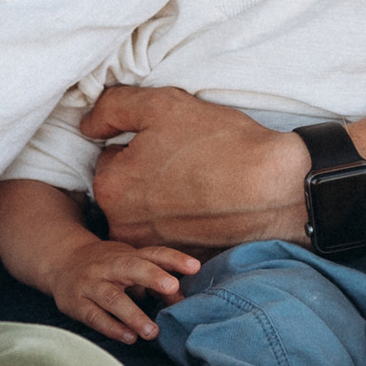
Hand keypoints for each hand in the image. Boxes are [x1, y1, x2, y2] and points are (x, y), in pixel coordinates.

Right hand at [47, 232, 198, 346]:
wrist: (60, 261)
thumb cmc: (106, 266)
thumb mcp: (130, 266)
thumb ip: (156, 282)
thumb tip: (182, 300)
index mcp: (126, 255)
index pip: (153, 254)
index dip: (174, 259)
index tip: (194, 267)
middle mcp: (108, 267)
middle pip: (130, 268)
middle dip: (151, 276)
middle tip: (172, 286)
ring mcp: (91, 284)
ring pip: (112, 298)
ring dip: (134, 315)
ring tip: (153, 331)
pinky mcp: (76, 303)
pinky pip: (95, 316)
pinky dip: (112, 328)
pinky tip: (129, 338)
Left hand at [82, 86, 309, 250]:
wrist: (278, 187)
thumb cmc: (220, 143)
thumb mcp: (161, 105)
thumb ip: (112, 108)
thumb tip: (88, 124)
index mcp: (111, 187)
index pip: (110, 157)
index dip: (140, 144)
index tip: (170, 143)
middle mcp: (124, 226)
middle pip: (127, 188)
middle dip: (149, 173)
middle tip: (186, 161)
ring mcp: (154, 248)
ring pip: (148, 211)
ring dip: (166, 198)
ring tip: (200, 183)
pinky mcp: (181, 260)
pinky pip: (173, 233)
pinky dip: (186, 220)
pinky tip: (210, 206)